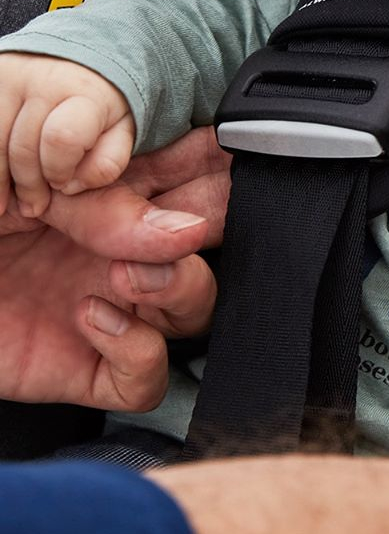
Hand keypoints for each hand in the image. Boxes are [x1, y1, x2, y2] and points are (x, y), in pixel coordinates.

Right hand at [0, 52, 134, 218]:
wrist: (79, 59)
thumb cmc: (101, 105)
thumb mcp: (122, 130)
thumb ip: (108, 161)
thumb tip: (70, 186)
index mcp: (84, 93)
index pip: (62, 139)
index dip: (59, 170)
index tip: (62, 185)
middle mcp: (43, 80)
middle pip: (21, 147)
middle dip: (27, 186)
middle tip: (33, 207)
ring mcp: (10, 76)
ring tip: (4, 204)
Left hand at [0, 127, 229, 410]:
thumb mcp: (19, 177)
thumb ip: (104, 198)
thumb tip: (185, 225)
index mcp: (103, 191)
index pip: (183, 173)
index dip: (211, 166)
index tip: (222, 157)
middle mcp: (116, 249)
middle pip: (207, 239)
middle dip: (211, 226)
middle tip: (186, 223)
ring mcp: (108, 307)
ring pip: (195, 306)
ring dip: (181, 287)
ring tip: (133, 275)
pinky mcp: (83, 369)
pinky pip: (145, 376)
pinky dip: (137, 351)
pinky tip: (93, 318)